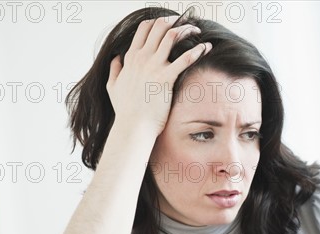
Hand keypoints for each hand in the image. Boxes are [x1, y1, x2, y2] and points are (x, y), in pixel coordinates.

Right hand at [106, 16, 210, 135]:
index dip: (158, 23)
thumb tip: (117, 58)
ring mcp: (154, 67)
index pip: (144, 29)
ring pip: (171, 36)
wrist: (133, 126)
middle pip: (159, 27)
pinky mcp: (166, 78)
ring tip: (197, 32)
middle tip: (187, 26)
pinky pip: (184, 59)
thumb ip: (114, 70)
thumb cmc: (125, 110)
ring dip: (187, 30)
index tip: (169, 25)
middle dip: (174, 22)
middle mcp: (142, 58)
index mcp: (131, 58)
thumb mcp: (113, 87)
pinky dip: (197, 50)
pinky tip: (207, 47)